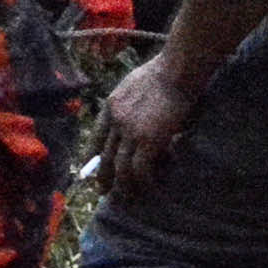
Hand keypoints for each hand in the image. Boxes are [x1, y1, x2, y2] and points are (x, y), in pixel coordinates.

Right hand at [65, 0, 137, 59]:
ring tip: (88, 56)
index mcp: (123, 8)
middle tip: (100, 59)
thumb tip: (123, 30)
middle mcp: (110, 11)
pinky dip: (79, 36)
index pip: (123, 33)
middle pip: (108, 37)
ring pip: (92, 34)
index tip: (114, 54)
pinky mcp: (81, 6)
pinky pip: (80, 25)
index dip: (118, 46)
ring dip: (90, 47)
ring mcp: (95, 9)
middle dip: (104, 50)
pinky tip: (78, 45)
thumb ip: (123, 12)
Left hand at [97, 53, 198, 196]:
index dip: (92, 156)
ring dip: (122, 186)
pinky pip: (140, 169)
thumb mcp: (137, 83)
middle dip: (103, 177)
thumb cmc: (166, 70)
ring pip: (120, 167)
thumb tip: (140, 115)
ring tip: (125, 199)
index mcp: (112, 105)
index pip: (96, 136)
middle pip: (104, 156)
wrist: (177, 69)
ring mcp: (130, 131)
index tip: (90, 168)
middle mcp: (116, 120)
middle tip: (104, 192)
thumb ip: (132, 101)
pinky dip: (144, 182)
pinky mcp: (148, 140)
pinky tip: (149, 188)